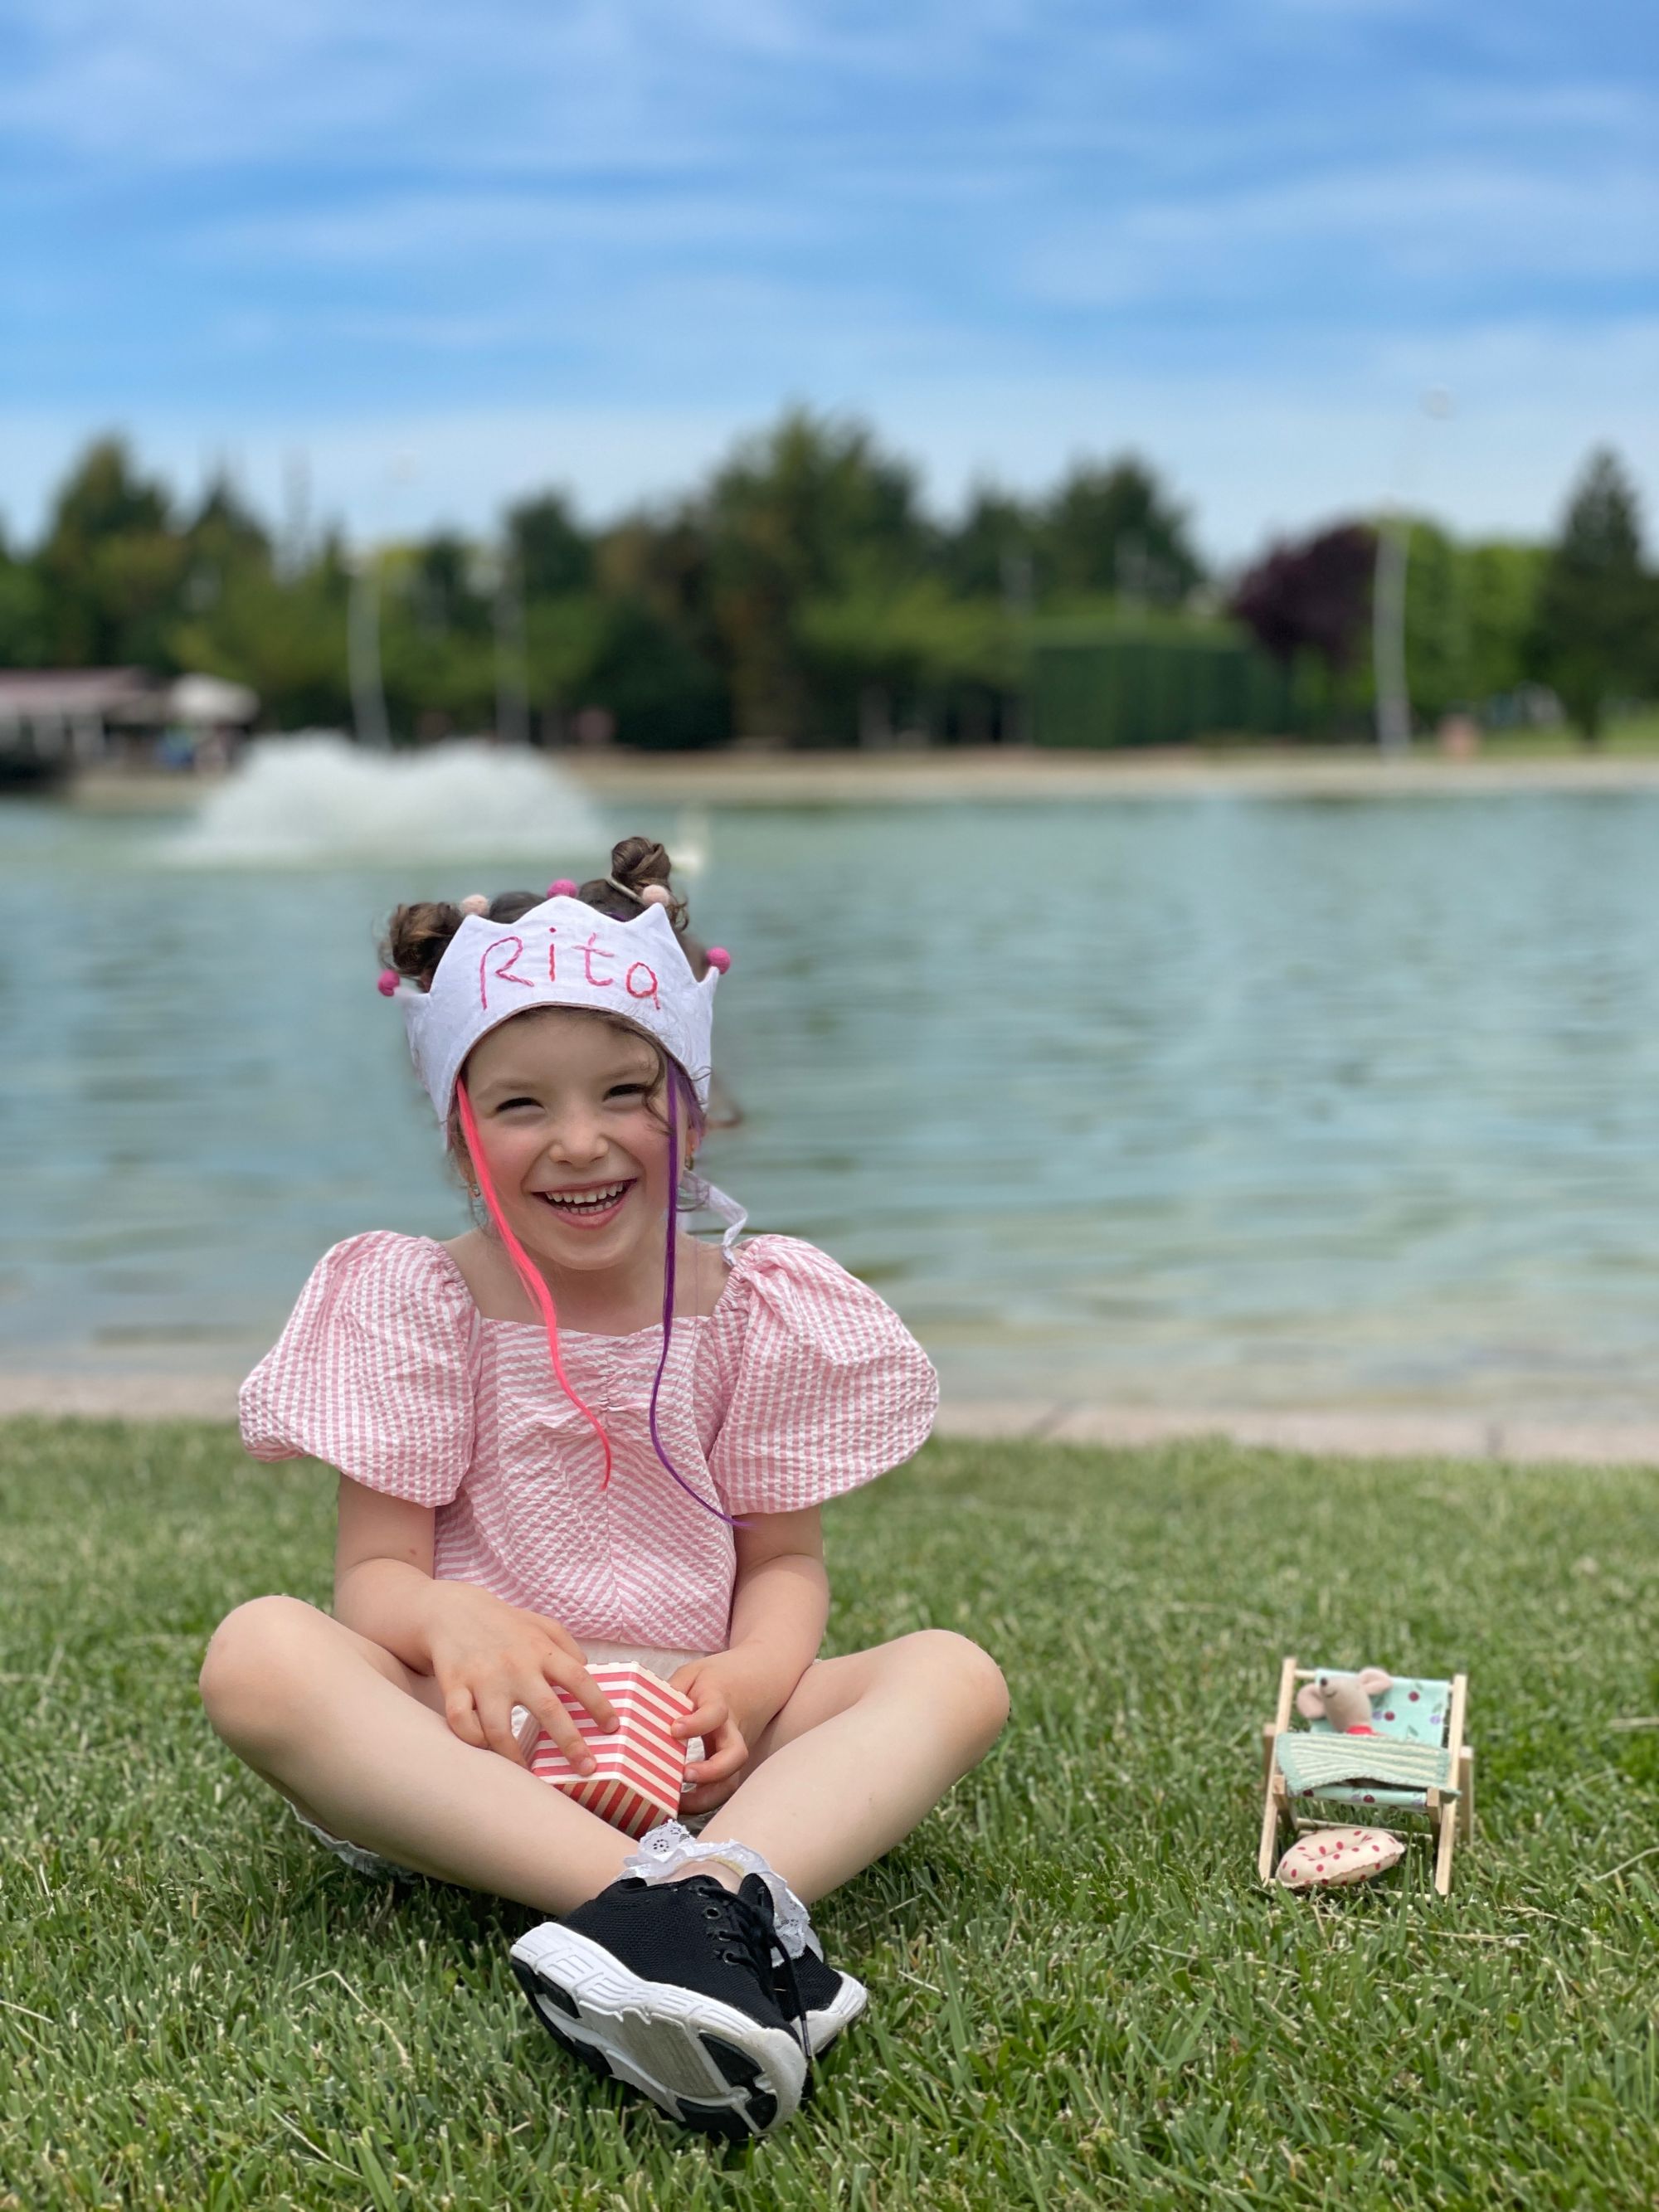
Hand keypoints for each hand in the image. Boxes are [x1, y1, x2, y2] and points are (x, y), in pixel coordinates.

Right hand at [421, 1583, 616, 1769]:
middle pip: (548, 1710)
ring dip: (514, 1757)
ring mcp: (483, 1678)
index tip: (613, 1728)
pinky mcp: (454, 1686)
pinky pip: (461, 1723)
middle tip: (587, 1768)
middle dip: (570, 1743)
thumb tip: (590, 1673)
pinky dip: (473, 1740)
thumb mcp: (542, 1624)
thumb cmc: (504, 1624)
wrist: (452, 1610)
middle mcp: (516, 1666)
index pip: (579, 1679)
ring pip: (498, 1728)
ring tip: (529, 1772)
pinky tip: (485, 1747)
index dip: (599, 1705)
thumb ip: (568, 1646)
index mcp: (541, 1650)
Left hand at [668, 1649, 786, 1816]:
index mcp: (720, 1702)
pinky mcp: (732, 1763)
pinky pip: (723, 1786)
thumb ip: (672, 1690)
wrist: (761, 1677)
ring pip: (732, 1780)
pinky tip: (681, 1804)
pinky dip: (705, 1800)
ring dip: (707, 1797)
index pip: (714, 1713)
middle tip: (685, 1775)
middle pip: (736, 1755)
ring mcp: (736, 1749)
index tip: (674, 1729)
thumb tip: (644, 1712)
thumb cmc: (721, 1677)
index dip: (696, 1723)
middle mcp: (733, 1730)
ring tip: (678, 1803)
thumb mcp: (694, 1673)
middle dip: (712, 1771)